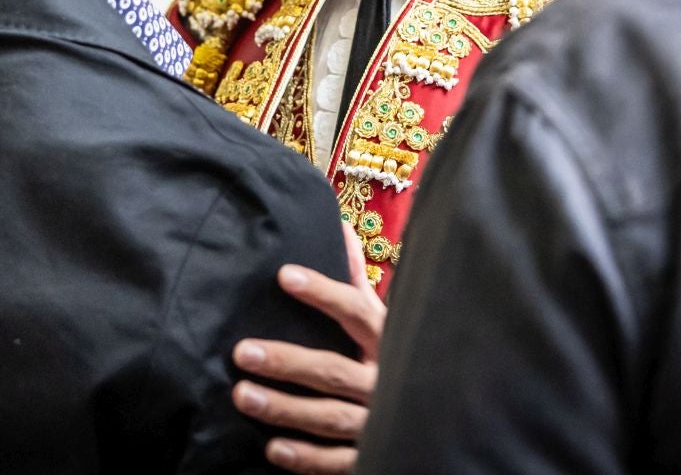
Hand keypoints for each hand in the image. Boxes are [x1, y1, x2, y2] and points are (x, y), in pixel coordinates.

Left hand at [232, 223, 385, 473]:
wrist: (438, 423)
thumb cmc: (399, 359)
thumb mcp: (385, 321)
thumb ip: (358, 280)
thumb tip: (338, 228)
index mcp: (391, 341)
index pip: (358, 312)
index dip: (323, 293)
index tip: (284, 275)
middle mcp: (387, 382)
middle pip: (336, 370)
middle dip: (288, 362)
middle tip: (242, 351)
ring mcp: (380, 422)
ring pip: (331, 417)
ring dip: (285, 408)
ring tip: (242, 394)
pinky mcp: (371, 456)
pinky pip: (338, 461)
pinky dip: (307, 457)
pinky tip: (273, 448)